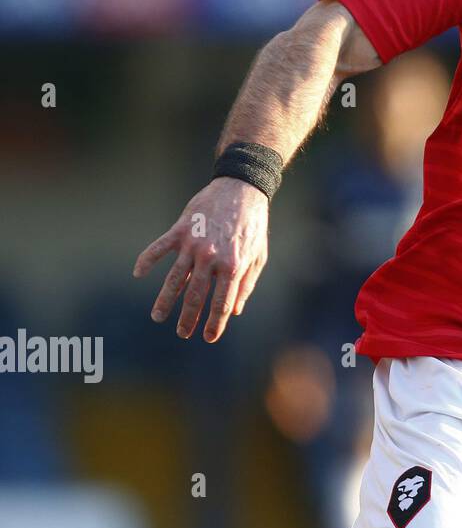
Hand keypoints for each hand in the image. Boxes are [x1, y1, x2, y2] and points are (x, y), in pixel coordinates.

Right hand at [133, 177, 269, 342]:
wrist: (241, 190)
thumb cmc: (253, 225)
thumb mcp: (258, 256)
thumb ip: (246, 284)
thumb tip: (233, 311)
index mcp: (233, 265)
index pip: (222, 302)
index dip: (215, 323)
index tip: (208, 337)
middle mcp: (211, 257)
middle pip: (195, 296)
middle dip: (188, 318)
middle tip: (182, 333)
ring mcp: (193, 243)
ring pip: (174, 278)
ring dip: (164, 300)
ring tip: (157, 316)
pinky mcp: (180, 230)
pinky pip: (159, 248)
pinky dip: (147, 260)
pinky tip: (138, 273)